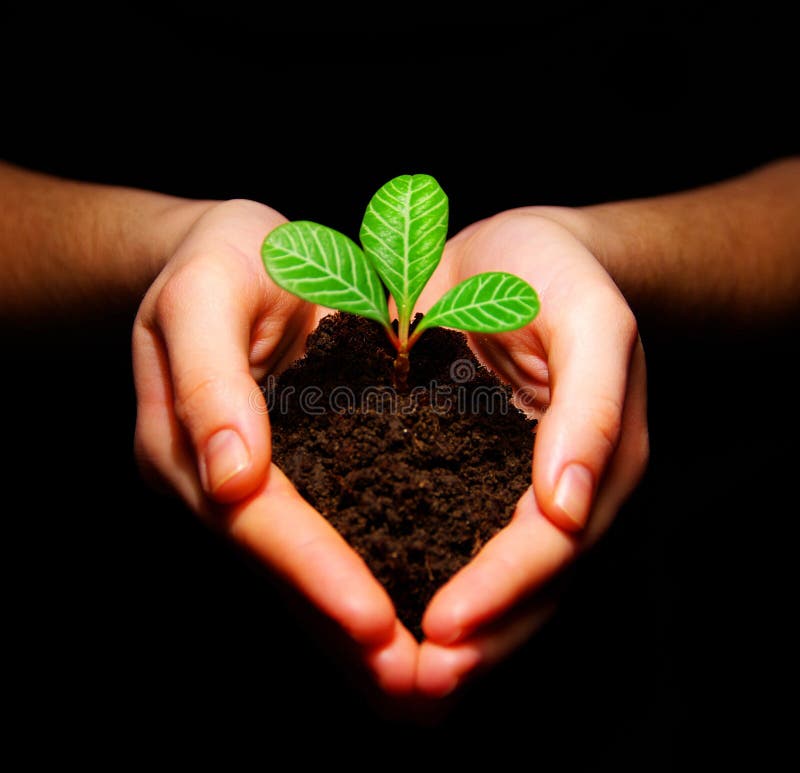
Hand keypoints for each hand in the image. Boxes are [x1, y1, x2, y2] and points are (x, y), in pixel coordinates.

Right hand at [132, 199, 417, 695]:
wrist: (233, 257)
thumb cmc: (222, 259)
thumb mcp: (206, 289)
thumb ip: (208, 376)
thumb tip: (229, 474)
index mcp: (183, 443)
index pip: (255, 522)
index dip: (313, 572)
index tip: (374, 622)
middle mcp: (211, 482)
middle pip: (279, 568)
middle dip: (342, 627)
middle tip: (415, 684)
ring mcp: (244, 488)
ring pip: (299, 574)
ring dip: (353, 632)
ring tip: (424, 681)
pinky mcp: (287, 478)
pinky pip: (323, 543)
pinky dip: (359, 586)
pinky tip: (405, 624)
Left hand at [412, 209, 648, 696]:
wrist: (514, 252)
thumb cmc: (558, 273)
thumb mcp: (588, 320)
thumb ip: (590, 407)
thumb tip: (570, 509)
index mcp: (596, 461)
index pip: (551, 547)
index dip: (503, 591)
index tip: (443, 629)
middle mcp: (555, 490)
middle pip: (525, 588)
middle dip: (474, 640)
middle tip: (411, 684)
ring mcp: (507, 486)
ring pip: (485, 580)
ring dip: (446, 633)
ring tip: (387, 673)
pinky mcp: (461, 470)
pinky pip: (443, 537)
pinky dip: (414, 578)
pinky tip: (371, 603)